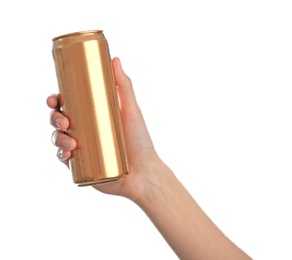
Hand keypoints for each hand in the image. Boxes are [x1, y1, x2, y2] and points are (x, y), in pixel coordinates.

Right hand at [47, 57, 165, 200]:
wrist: (143, 173)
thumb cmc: (140, 141)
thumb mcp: (131, 111)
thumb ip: (124, 86)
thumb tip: (115, 58)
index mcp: (93, 116)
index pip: (69, 104)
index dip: (57, 100)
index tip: (54, 97)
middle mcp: (85, 130)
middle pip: (59, 119)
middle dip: (54, 117)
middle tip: (63, 121)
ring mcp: (82, 148)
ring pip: (58, 138)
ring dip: (56, 137)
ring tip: (70, 142)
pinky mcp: (80, 166)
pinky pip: (63, 158)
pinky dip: (61, 154)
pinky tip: (67, 153)